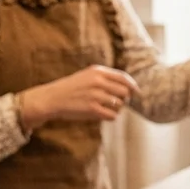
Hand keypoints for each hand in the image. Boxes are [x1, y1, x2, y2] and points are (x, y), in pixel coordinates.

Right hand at [19, 65, 139, 127]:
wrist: (52, 98)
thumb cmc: (72, 88)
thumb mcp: (87, 76)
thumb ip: (105, 78)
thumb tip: (128, 86)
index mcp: (98, 71)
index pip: (123, 78)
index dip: (133, 86)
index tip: (137, 92)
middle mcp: (98, 82)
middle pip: (125, 92)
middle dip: (125, 99)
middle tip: (119, 103)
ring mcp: (95, 95)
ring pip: (119, 104)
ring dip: (117, 109)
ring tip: (108, 109)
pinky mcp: (92, 109)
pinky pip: (112, 115)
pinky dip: (111, 117)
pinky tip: (104, 115)